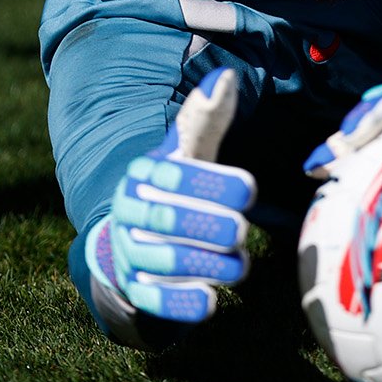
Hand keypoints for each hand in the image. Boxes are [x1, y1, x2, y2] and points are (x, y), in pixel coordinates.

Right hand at [85, 68, 255, 323]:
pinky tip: (211, 301)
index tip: (251, 190)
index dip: (214, 184)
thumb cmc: (180, 182)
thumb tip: (223, 77)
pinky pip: (154, 300)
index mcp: (145, 172)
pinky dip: (182, 304)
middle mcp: (130, 211)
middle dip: (211, 226)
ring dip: (207, 265)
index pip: (176, 176)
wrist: (140, 230)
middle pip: (168, 221)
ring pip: (164, 261)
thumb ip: (208, 117)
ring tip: (240, 264)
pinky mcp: (135, 288)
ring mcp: (130, 251)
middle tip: (242, 230)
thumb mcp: (192, 148)